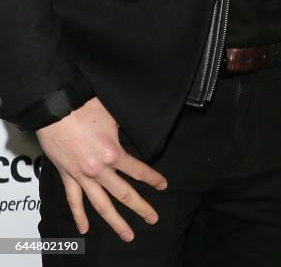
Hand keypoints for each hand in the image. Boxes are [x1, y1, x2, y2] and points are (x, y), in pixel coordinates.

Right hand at [36, 97, 167, 241]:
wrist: (56, 108)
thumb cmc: (85, 107)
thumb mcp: (113, 116)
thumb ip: (124, 131)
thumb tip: (134, 134)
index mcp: (113, 154)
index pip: (139, 171)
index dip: (153, 179)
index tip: (163, 186)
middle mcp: (99, 170)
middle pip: (124, 194)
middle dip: (141, 208)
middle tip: (153, 218)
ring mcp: (82, 176)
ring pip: (101, 205)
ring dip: (115, 222)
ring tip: (128, 235)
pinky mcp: (67, 176)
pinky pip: (74, 200)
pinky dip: (79, 216)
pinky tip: (84, 230)